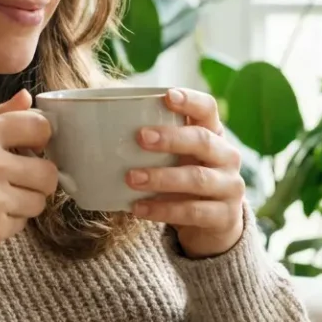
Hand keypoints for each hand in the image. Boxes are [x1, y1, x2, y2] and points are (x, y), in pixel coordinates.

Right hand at [0, 89, 57, 262]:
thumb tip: (26, 97)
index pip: (40, 126)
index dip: (40, 139)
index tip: (31, 148)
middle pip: (48, 171)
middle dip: (36, 178)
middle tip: (15, 182)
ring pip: (39, 201)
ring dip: (23, 202)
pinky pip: (21, 224)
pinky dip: (7, 223)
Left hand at [126, 88, 244, 258]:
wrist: (215, 225)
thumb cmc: (184, 180)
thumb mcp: (176, 158)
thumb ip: (152, 142)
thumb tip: (92, 124)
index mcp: (214, 134)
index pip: (208, 109)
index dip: (190, 100)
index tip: (167, 95)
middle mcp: (227, 157)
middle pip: (202, 141)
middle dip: (171, 138)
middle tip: (140, 137)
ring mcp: (229, 187)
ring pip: (197, 179)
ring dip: (162, 177)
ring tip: (131, 178)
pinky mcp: (223, 216)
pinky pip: (192, 212)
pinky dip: (162, 210)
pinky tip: (138, 208)